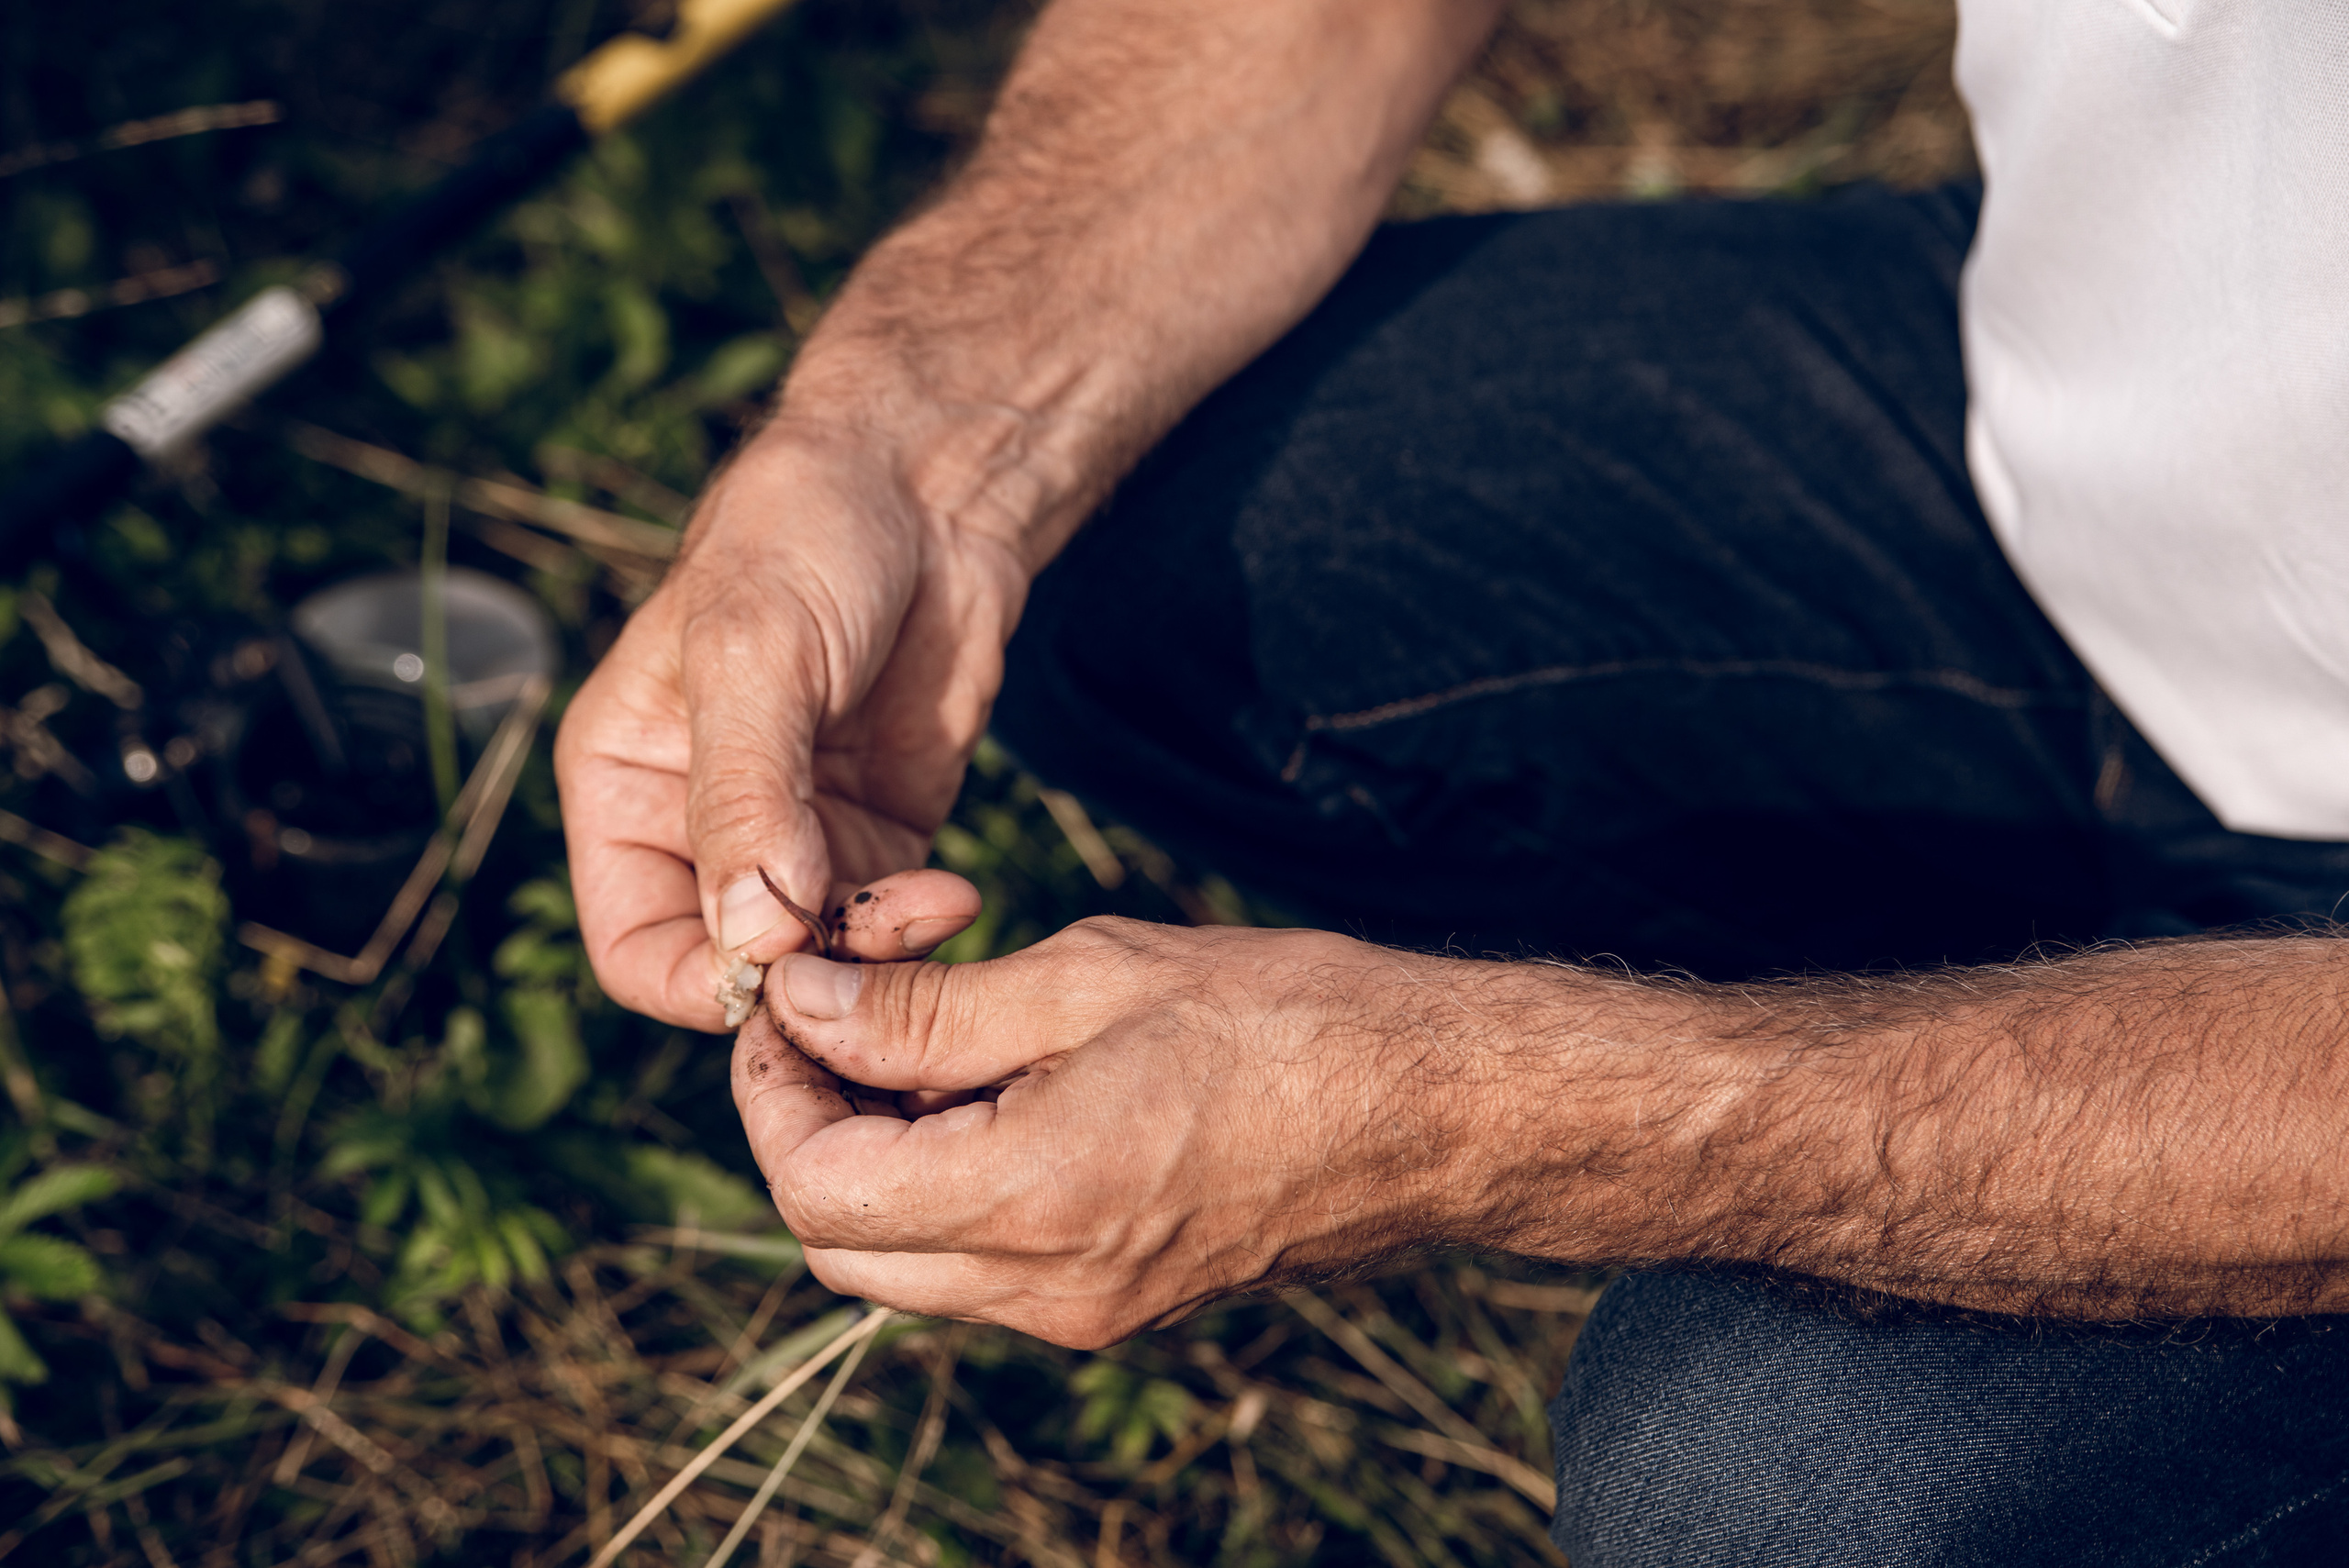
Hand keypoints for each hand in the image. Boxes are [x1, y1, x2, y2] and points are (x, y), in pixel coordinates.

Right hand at [554, 422, 1020, 1027]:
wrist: (927, 487)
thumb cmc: (805, 537)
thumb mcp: (754, 658)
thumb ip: (746, 797)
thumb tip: (751, 936)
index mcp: (625, 786)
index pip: (635, 948)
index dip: (698, 984)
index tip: (779, 974)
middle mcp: (699, 828)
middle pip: (734, 969)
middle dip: (804, 974)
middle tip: (876, 937)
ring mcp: (796, 840)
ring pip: (821, 961)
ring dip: (876, 956)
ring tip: (933, 901)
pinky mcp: (878, 836)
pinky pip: (888, 926)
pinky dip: (920, 928)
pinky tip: (957, 891)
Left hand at [730, 918, 1550, 1346]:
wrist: (1438, 1108)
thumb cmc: (1287, 1017)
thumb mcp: (1092, 974)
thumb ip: (927, 1008)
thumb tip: (801, 1003)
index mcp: (1034, 1198)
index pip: (815, 1188)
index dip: (772, 1089)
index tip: (794, 997)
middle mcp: (1047, 1289)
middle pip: (841, 1246)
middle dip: (807, 1130)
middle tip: (836, 1018)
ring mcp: (1085, 1311)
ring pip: (904, 1264)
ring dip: (875, 1158)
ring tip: (918, 1039)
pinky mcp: (1117, 1302)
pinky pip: (978, 1265)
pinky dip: (945, 1183)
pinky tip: (988, 1087)